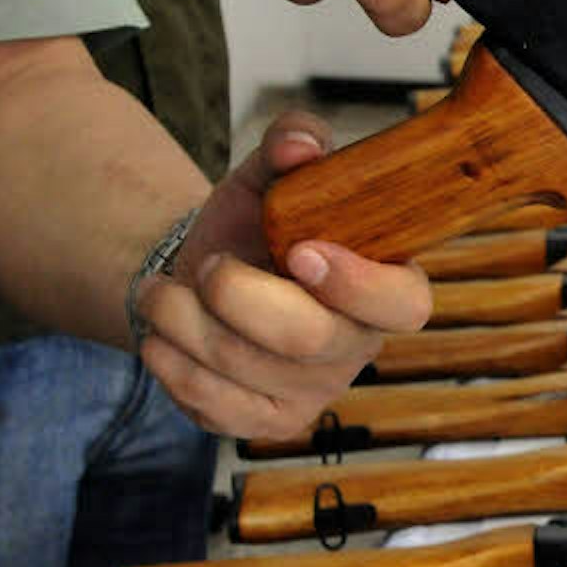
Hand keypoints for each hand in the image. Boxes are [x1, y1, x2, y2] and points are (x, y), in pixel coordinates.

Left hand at [136, 113, 431, 438]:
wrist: (204, 278)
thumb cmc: (256, 228)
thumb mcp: (272, 175)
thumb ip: (292, 143)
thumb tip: (299, 146)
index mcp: (385, 285)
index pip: (404, 305)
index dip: (357, 285)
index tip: (301, 250)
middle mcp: (359, 345)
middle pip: (309, 339)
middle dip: (234, 295)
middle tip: (206, 265)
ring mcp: (315, 391)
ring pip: (244, 367)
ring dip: (182, 320)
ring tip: (162, 290)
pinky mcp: (267, 423)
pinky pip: (212, 404)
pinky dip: (170, 361)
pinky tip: (164, 334)